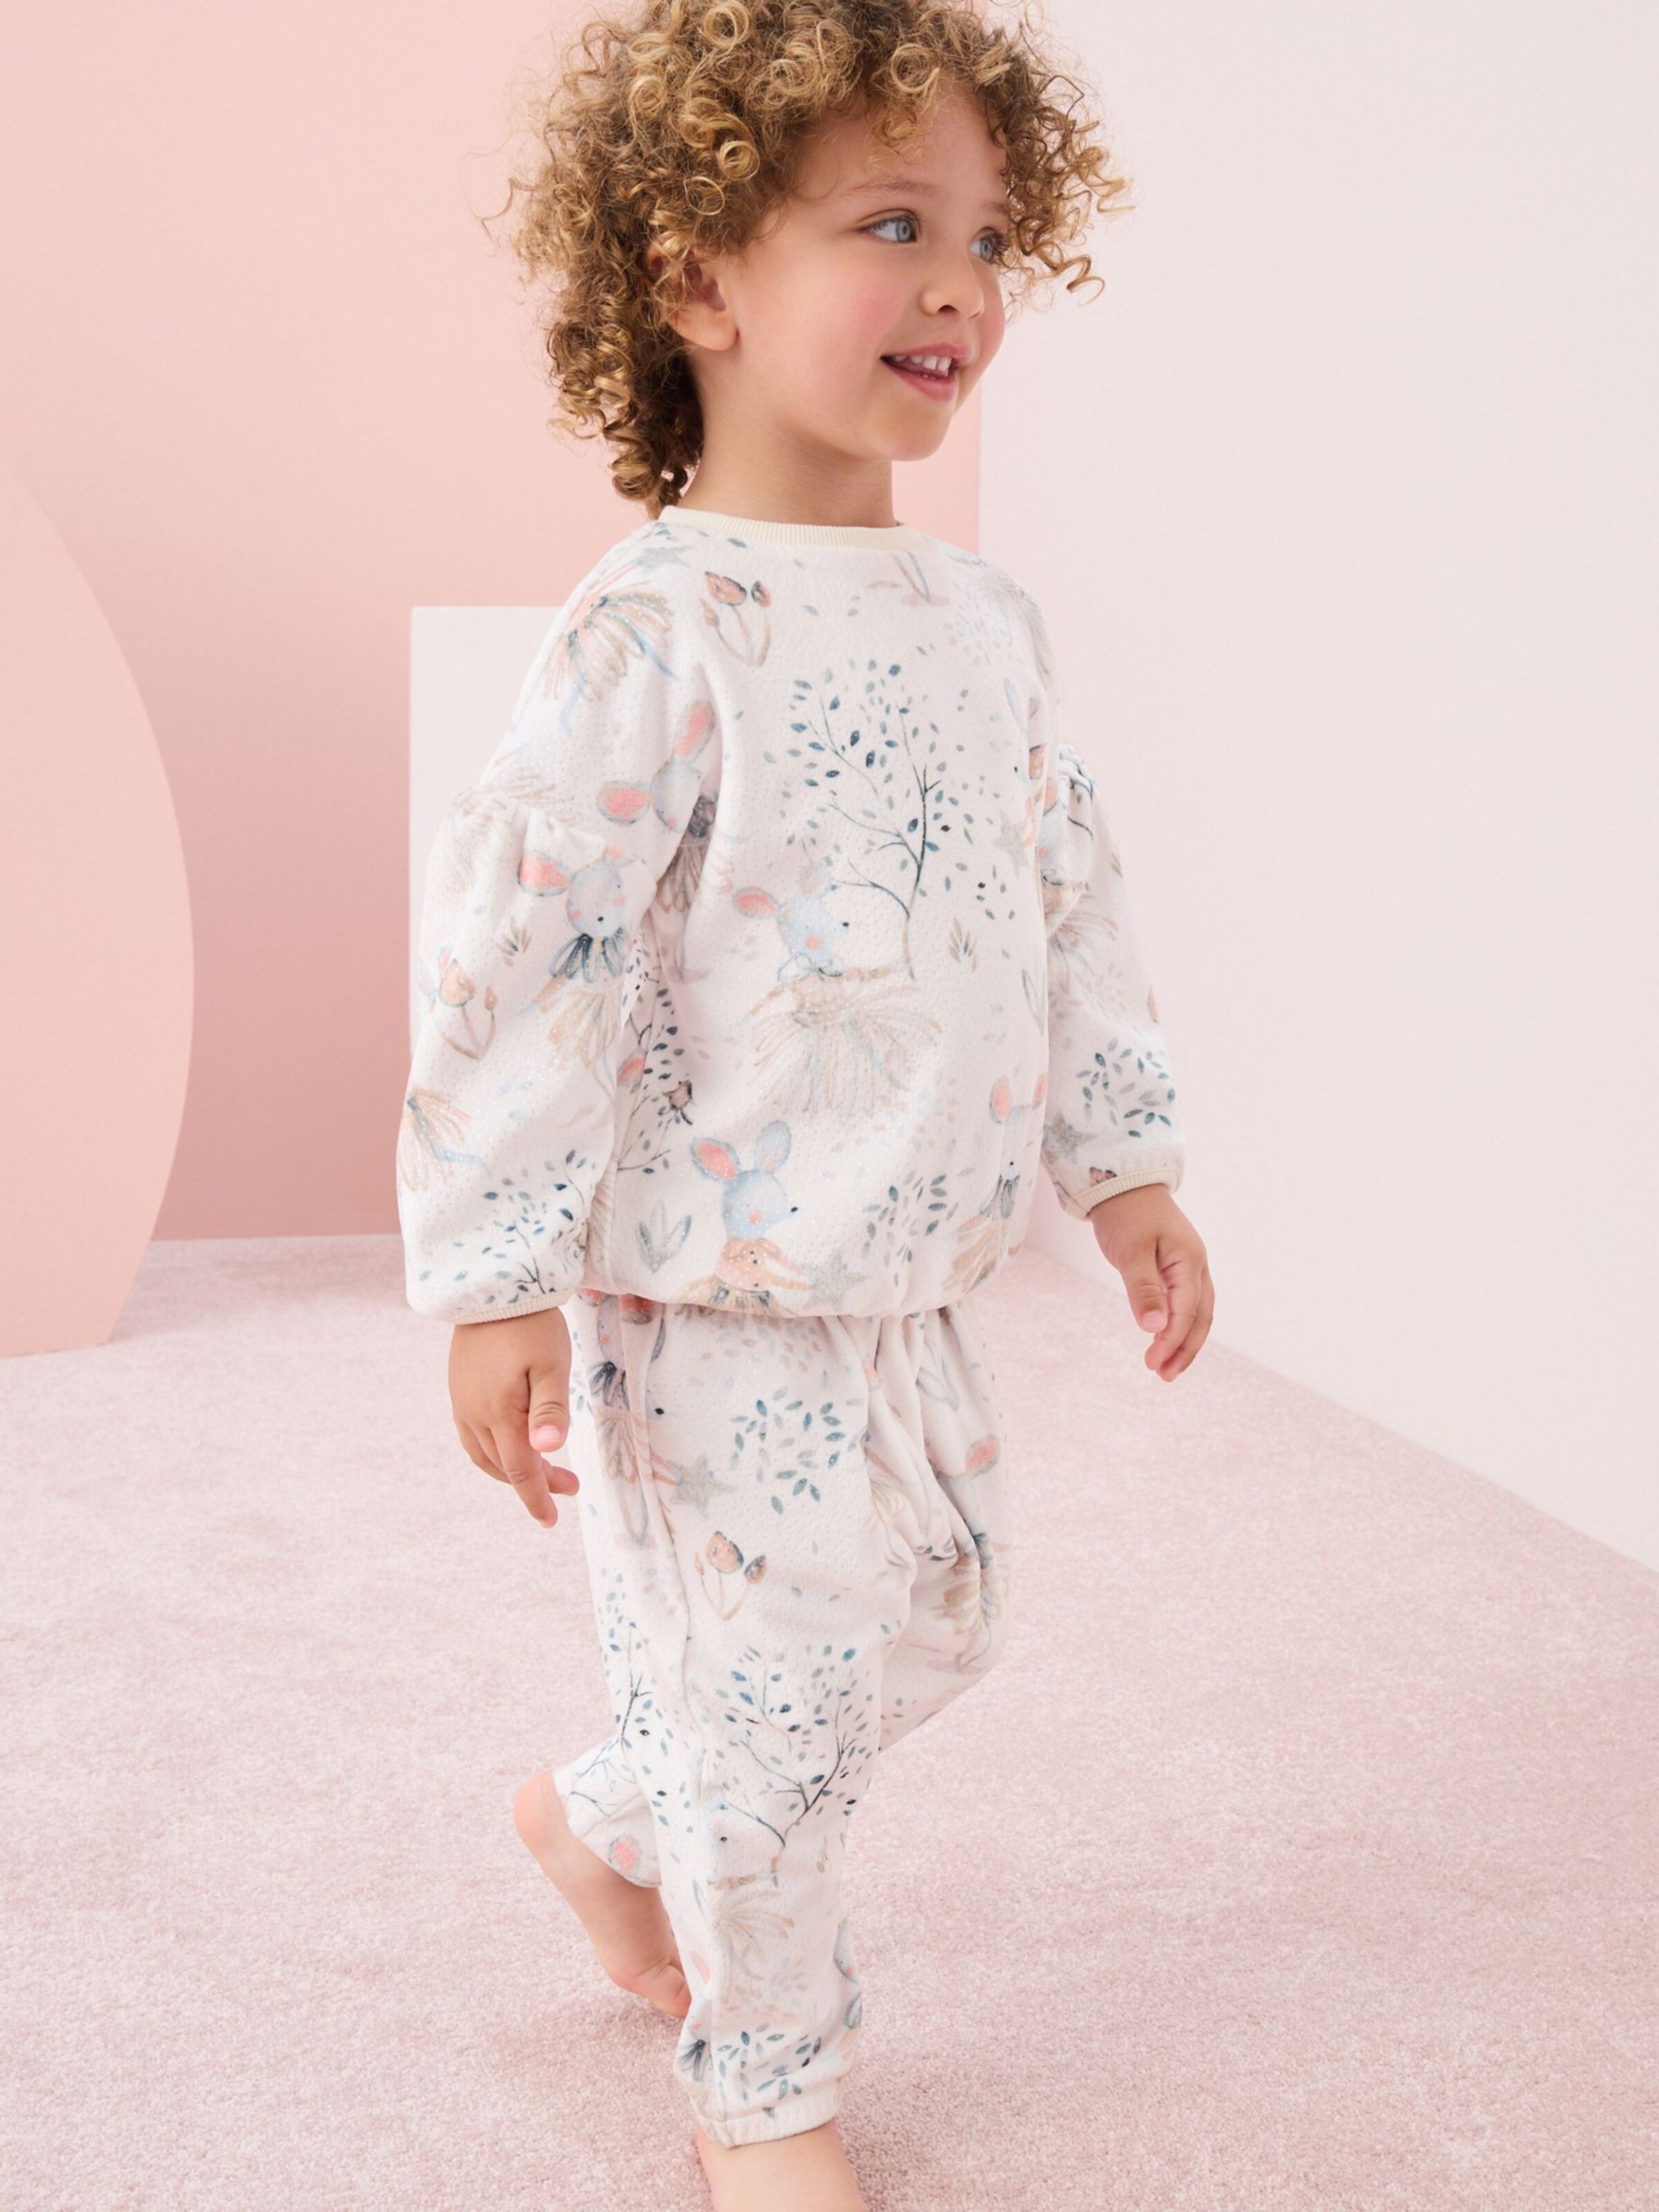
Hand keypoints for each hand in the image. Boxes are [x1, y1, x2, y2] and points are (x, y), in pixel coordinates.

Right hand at [448, 1306, 581, 1525]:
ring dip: (512, 1469)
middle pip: (503, 1465)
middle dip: (534, 1482)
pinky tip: (512, 1444)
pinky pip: (473, 1435)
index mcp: (500, 1412)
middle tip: (569, 1486)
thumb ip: (551, 1410)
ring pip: (484, 1454)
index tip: (551, 1520)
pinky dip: (493, 1451)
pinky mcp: (459, 1389)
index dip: (536, 1497)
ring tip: (544, 1470)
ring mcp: (462, 1402)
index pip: (519, 1469)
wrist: (492, 1287)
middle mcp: (473, 1413)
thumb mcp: (553, 1364)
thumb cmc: (531, 1324)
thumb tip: (547, 1450)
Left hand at [1089, 1183, 1212, 1380]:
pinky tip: (1164, 1341)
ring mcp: (1189, 1267)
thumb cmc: (1125, 1214)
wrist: (1123, 1183)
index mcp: (1189, 1260)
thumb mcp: (1130, 1251)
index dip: (1172, 1341)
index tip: (1152, 1364)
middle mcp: (1196, 1266)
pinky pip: (1185, 1303)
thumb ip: (1144, 1289)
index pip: (1186, 1311)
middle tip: (1163, 1376)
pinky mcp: (1176, 1268)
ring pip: (1196, 1312)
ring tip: (1165, 1369)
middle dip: (1184, 1349)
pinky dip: (1178, 1325)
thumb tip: (1155, 1329)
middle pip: (1200, 1317)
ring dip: (1183, 1342)